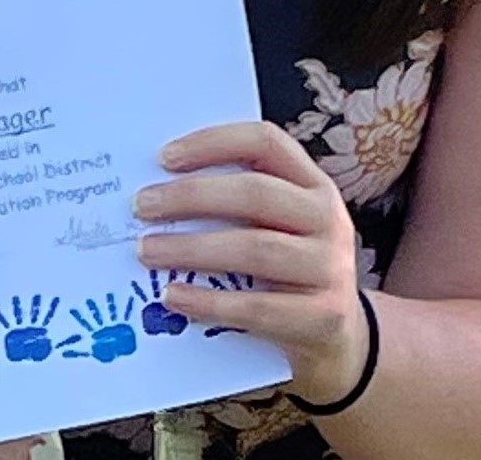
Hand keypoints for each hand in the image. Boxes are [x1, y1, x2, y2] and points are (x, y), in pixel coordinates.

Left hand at [133, 121, 369, 406]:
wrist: (338, 339)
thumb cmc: (286, 268)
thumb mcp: (275, 224)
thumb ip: (234, 201)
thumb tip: (156, 190)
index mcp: (312, 182)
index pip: (265, 142)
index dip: (214, 143)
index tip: (163, 157)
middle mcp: (328, 218)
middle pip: (255, 194)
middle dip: (191, 197)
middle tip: (142, 206)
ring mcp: (330, 268)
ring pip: (255, 249)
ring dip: (192, 248)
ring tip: (147, 251)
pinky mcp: (323, 318)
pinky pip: (258, 307)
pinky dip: (210, 302)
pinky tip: (173, 297)